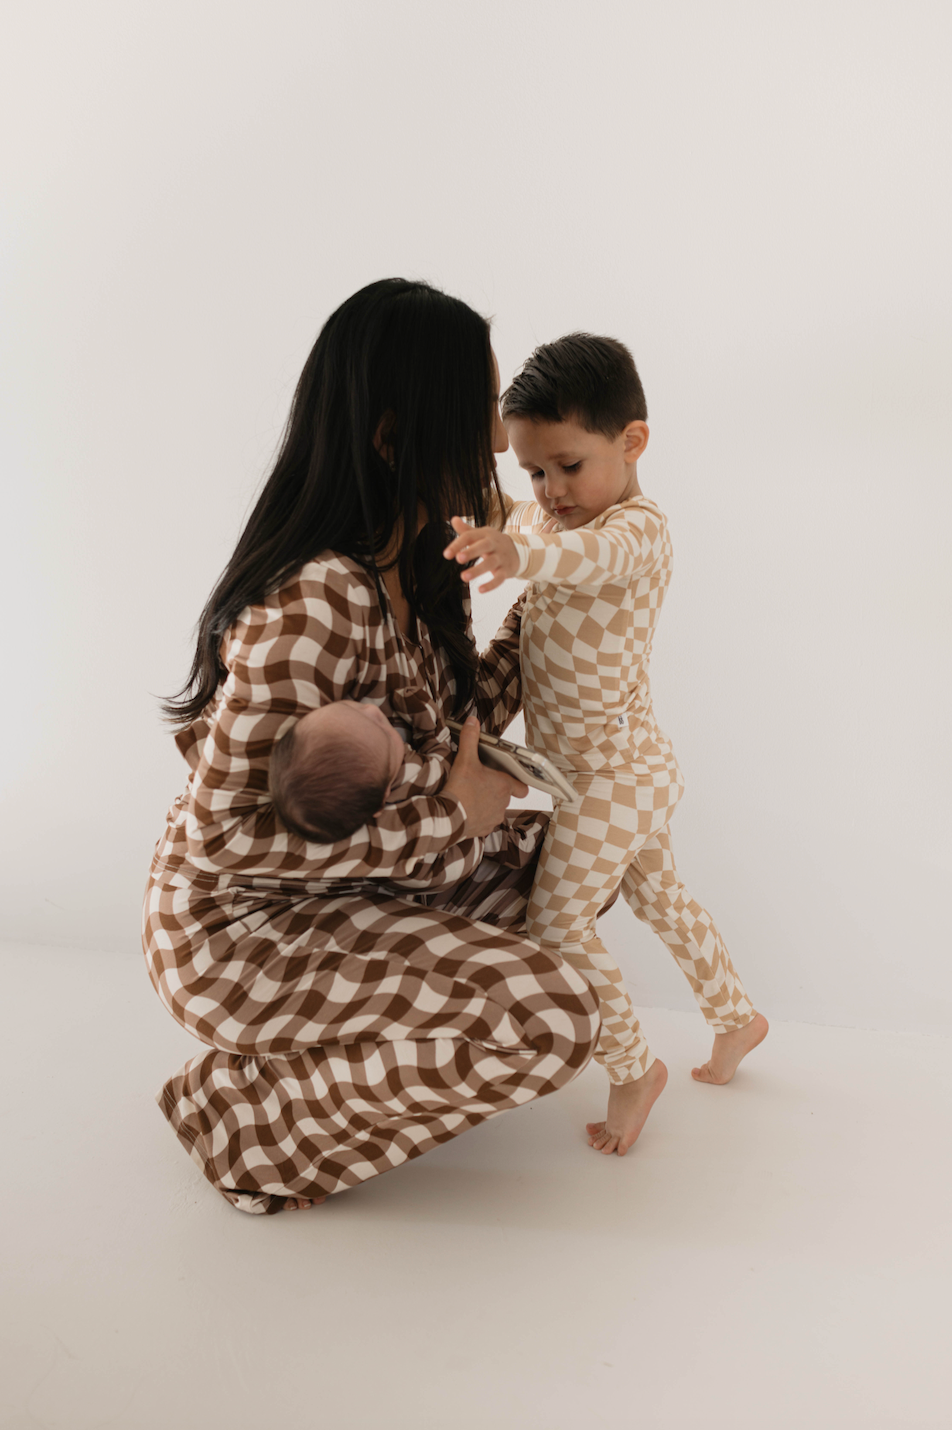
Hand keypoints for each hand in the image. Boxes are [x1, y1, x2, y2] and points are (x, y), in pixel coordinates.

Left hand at [443, 517, 518, 593]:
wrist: (517, 550)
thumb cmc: (492, 542)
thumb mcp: (481, 534)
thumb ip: (466, 530)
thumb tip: (453, 519)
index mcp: (485, 534)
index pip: (470, 536)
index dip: (458, 545)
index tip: (446, 555)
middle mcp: (494, 544)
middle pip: (483, 546)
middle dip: (471, 552)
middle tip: (458, 559)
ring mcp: (501, 557)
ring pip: (490, 563)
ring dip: (477, 570)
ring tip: (463, 577)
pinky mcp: (507, 570)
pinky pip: (500, 578)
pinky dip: (491, 585)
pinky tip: (480, 590)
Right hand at [443, 716, 527, 836]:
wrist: (447, 819)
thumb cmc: (460, 790)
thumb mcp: (464, 759)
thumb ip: (470, 738)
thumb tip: (473, 721)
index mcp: (504, 786)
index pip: (522, 787)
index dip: (517, 782)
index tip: (507, 777)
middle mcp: (504, 804)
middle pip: (506, 796)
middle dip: (495, 790)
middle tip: (480, 782)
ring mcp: (494, 819)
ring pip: (496, 809)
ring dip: (487, 804)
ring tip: (471, 796)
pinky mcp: (483, 830)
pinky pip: (485, 822)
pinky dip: (478, 817)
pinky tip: (466, 810)